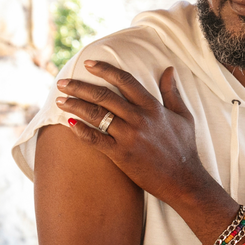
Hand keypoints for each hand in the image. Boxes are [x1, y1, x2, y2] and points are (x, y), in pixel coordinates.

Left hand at [55, 61, 212, 203]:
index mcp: (153, 107)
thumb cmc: (184, 148)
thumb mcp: (183, 116)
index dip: (105, 69)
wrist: (184, 180)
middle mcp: (140, 119)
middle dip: (79, 86)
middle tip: (62, 82)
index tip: (88, 63)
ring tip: (60, 100)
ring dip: (75, 106)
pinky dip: (81, 131)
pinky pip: (96, 140)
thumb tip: (169, 69)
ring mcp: (130, 137)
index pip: (125, 81)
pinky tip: (69, 124)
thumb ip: (172, 92)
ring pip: (96, 115)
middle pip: (104, 96)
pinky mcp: (122, 155)